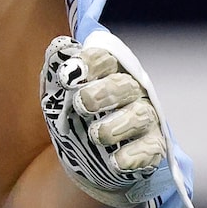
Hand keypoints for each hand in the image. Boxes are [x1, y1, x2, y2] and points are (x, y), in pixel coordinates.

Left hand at [40, 30, 172, 207]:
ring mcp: (144, 119)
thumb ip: (56, 70)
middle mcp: (132, 91)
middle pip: (126, 85)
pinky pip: (150, 148)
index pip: (105, 58)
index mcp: (108, 72)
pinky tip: (115, 161)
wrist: (80, 161)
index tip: (67, 76)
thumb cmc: (72, 118)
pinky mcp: (151, 147)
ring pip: (141, 115)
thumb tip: (60, 46)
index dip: (89, 63)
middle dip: (102, 93)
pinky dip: (133, 155)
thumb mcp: (55, 94)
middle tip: (81, 104)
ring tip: (95, 135)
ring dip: (116, 125)